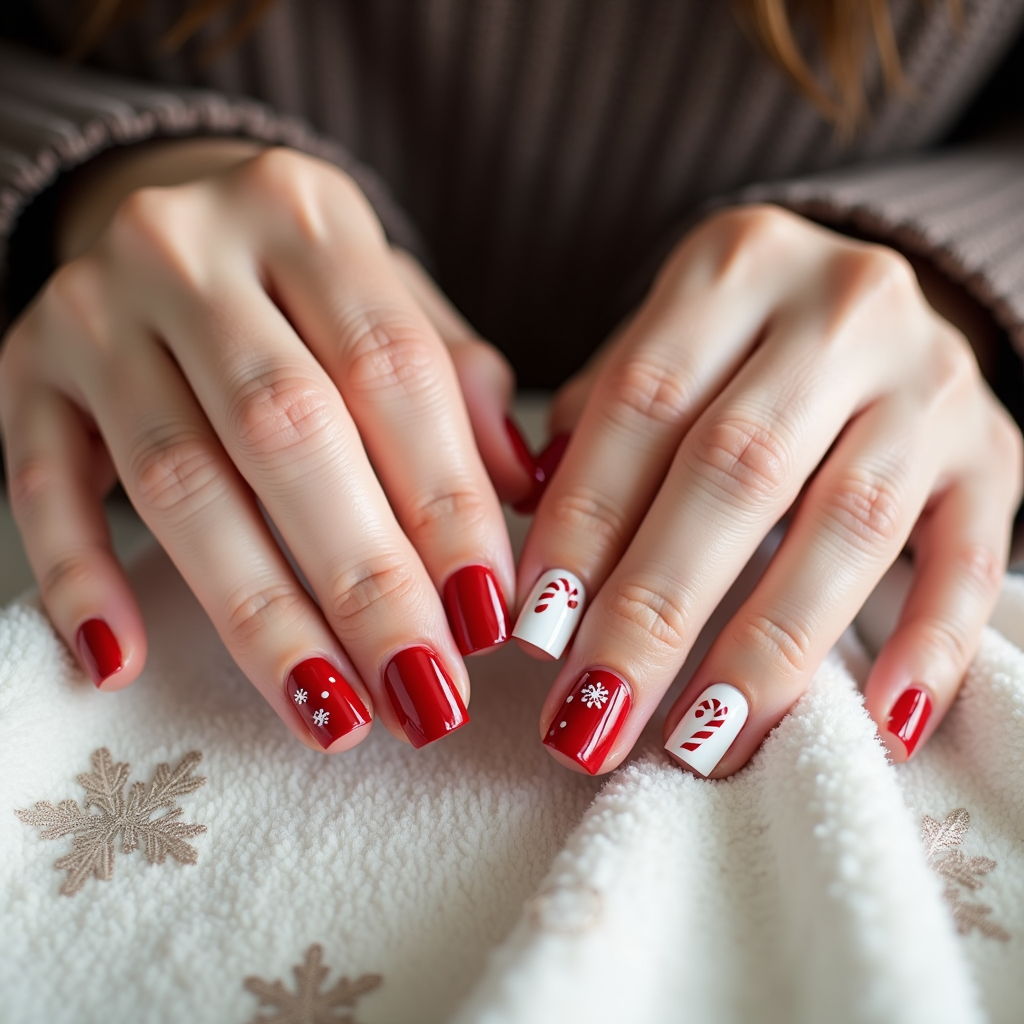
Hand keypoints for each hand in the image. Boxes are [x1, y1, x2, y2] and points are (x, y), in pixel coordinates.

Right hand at [0, 143, 535, 751]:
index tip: (487, 617)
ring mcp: (91, 307)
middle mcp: (189, 248)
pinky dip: (80, 578)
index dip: (445, 501)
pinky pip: (39, 485)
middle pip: (287, 431)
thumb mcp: (391, 299)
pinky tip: (124, 660)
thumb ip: (456, 384)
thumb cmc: (302, 286)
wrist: (161, 210)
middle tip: (424, 693)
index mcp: (307, 215)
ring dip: (259, 613)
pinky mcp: (21, 370)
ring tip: (330, 711)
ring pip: (177, 478)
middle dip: (364, 581)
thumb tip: (522, 494)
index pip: (392, 369)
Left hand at [514, 204, 1021, 775]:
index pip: (641, 401)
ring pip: (845, 523)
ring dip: (766, 649)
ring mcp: (930, 379)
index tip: (536, 632)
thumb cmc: (737, 350)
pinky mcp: (997, 452)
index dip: (584, 523)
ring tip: (699, 745)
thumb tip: (543, 565)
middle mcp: (841, 306)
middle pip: (735, 470)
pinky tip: (880, 722)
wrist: (878, 313)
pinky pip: (969, 556)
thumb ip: (598, 428)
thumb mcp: (663, 344)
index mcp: (735, 265)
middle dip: (655, 608)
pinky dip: (927, 643)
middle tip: (593, 717)